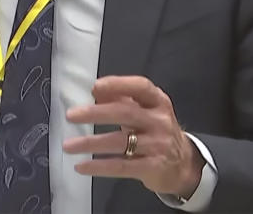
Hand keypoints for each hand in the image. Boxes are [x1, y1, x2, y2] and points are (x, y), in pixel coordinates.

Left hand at [63, 75, 204, 197]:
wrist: (184, 164)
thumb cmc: (156, 131)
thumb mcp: (145, 111)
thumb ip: (122, 100)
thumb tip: (96, 91)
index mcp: (158, 102)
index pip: (140, 87)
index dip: (118, 85)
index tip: (95, 87)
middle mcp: (160, 121)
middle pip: (125, 113)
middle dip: (96, 113)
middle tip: (71, 115)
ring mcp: (158, 145)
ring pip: (120, 142)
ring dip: (91, 143)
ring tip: (69, 145)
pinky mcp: (152, 167)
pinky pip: (121, 166)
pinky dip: (99, 166)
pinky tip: (82, 166)